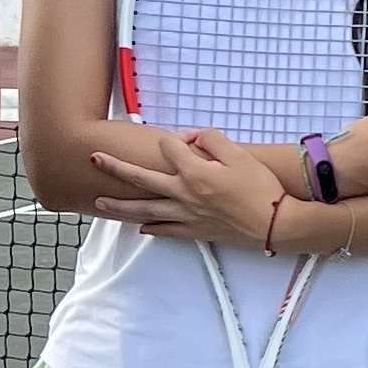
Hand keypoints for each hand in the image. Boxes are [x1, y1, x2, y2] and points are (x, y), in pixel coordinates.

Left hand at [87, 128, 264, 240]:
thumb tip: (190, 135)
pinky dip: (150, 228)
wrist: (274, 223)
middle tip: (93, 159)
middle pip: (140, 178)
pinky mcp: (194, 232)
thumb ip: (212, 139)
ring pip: (144, 210)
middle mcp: (183, 194)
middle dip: (114, 167)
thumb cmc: (260, 188)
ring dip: (119, 205)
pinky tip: (139, 226)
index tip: (182, 140)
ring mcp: (185, 215)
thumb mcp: (240, 155)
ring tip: (99, 202)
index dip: (173, 139)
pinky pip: (165, 230)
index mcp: (194, 172)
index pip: (168, 148)